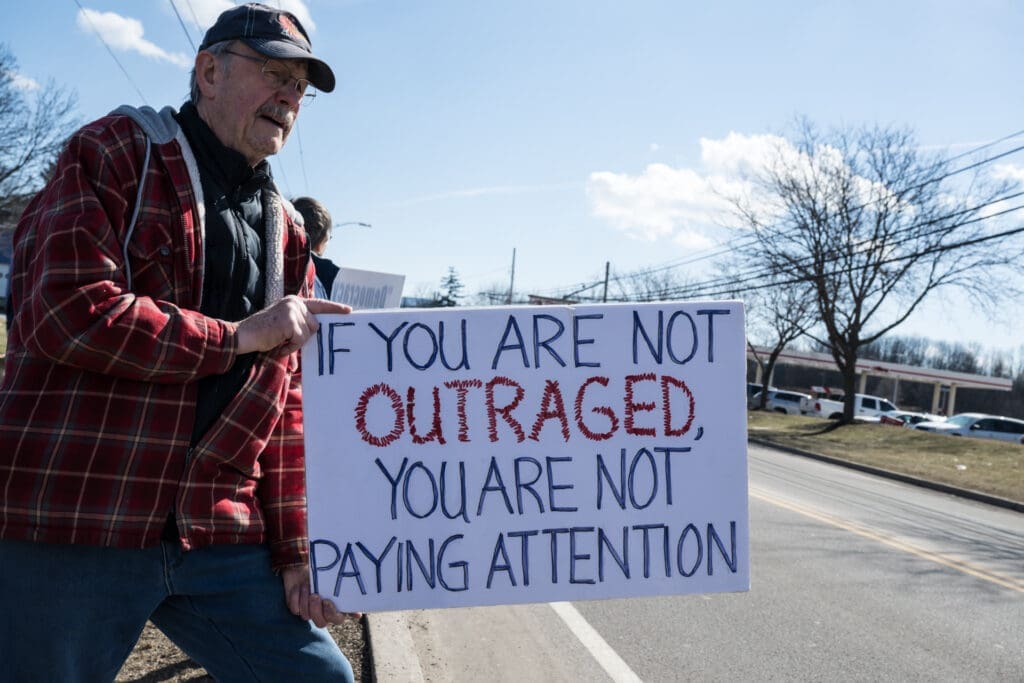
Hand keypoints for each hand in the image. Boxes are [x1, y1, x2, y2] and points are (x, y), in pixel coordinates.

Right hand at [235, 296, 350, 357]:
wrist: (243, 336)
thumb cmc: (263, 334)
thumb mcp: (284, 327)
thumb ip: (299, 328)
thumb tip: (314, 335)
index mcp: (294, 302)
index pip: (319, 304)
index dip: (334, 308)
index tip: (349, 311)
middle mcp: (295, 303)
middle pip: (315, 325)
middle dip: (302, 337)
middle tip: (284, 339)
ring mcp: (292, 310)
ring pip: (308, 333)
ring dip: (294, 343)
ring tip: (279, 341)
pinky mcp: (289, 321)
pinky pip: (300, 339)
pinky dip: (290, 347)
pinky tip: (277, 344)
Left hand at [281, 566, 362, 627]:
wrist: (302, 566)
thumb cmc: (322, 575)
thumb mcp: (334, 582)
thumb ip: (346, 596)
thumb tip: (358, 614)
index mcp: (335, 608)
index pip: (337, 619)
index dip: (332, 614)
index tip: (327, 602)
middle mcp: (322, 613)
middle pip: (321, 623)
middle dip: (316, 610)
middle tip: (314, 596)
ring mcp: (308, 612)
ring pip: (306, 616)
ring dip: (305, 600)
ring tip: (305, 585)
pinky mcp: (295, 607)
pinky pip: (295, 608)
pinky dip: (296, 596)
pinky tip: (299, 587)